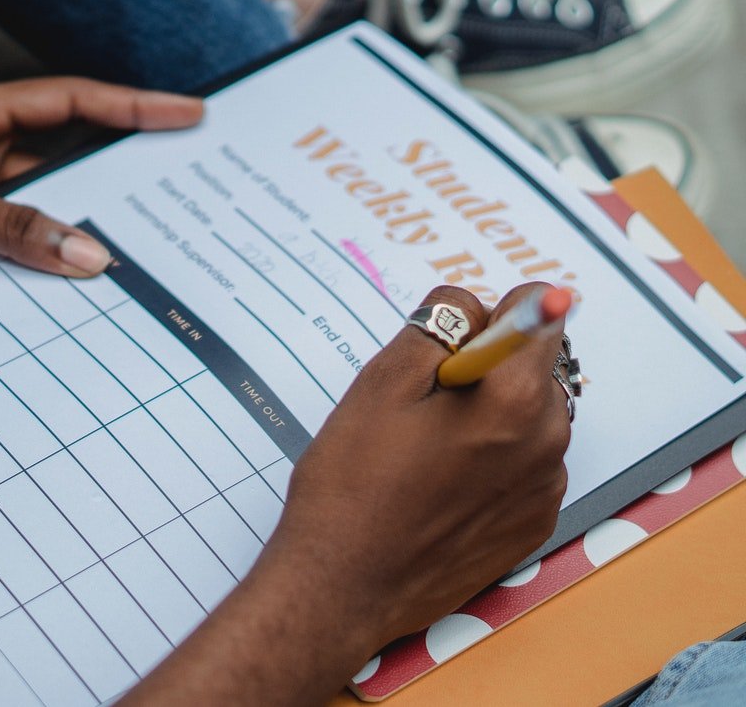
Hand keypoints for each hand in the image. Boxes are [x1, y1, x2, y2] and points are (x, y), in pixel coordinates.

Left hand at [0, 78, 203, 274]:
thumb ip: (12, 228)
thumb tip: (89, 254)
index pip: (73, 102)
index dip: (135, 105)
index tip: (189, 113)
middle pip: (59, 157)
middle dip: (112, 172)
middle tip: (172, 192)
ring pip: (28, 210)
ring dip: (63, 229)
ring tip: (127, 252)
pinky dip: (22, 264)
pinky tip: (52, 289)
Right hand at [270, 283, 570, 652]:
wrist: (341, 585)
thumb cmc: (352, 483)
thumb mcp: (381, 382)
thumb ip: (439, 327)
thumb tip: (480, 304)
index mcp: (515, 400)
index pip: (536, 310)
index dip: (482, 316)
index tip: (445, 346)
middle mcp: (548, 443)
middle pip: (530, 365)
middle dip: (482, 369)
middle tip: (416, 409)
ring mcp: (544, 490)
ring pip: (524, 416)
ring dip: (485, 415)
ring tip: (420, 453)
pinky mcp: (531, 526)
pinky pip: (521, 465)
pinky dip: (487, 461)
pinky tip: (435, 487)